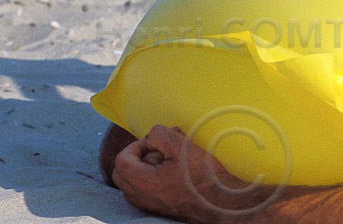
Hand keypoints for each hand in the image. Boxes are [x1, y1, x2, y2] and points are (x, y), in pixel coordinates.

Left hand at [111, 124, 269, 223]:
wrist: (221, 202)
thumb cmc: (203, 176)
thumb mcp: (181, 146)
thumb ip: (159, 134)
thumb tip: (152, 136)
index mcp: (143, 183)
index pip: (121, 160)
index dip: (136, 145)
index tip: (154, 141)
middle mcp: (142, 197)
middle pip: (121, 173)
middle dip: (136, 156)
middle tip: (157, 148)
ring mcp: (150, 205)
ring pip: (132, 183)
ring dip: (144, 166)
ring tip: (168, 158)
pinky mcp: (160, 207)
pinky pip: (143, 191)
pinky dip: (151, 177)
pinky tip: (173, 170)